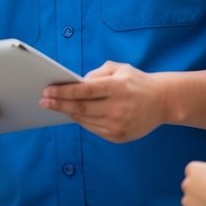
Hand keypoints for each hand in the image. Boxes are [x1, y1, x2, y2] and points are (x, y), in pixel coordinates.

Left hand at [39, 61, 165, 142]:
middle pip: (81, 109)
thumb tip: (76, 84)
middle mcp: (118, 108)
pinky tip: (74, 115)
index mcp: (117, 87)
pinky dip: (83, 121)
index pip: (84, 91)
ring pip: (85, 121)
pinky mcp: (119, 137)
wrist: (163, 102)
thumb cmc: (136, 82)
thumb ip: (97, 74)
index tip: (47, 91)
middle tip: (43, 101)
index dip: (63, 92)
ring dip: (68, 113)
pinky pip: (94, 129)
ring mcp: (118, 124)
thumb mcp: (119, 69)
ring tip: (55, 107)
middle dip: (59, 105)